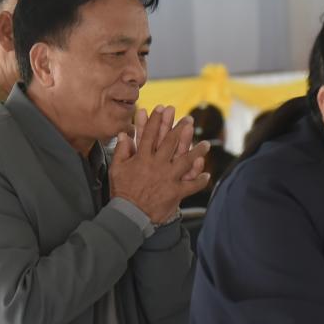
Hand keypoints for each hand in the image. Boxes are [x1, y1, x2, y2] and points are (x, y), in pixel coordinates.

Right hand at [111, 106, 209, 223]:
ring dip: (197, 151)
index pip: (149, 135)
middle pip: (170, 143)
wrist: (129, 214)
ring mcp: (167, 178)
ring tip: (206, 144)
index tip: (161, 108)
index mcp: (142, 158)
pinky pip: (191, 185)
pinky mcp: (175, 192)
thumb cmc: (122, 192)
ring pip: (185, 161)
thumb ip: (121, 151)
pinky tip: (207, 175)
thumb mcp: (116, 169)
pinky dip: (200, 180)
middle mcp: (157, 165)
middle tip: (189, 120)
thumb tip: (123, 134)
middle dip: (180, 129)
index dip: (155, 120)